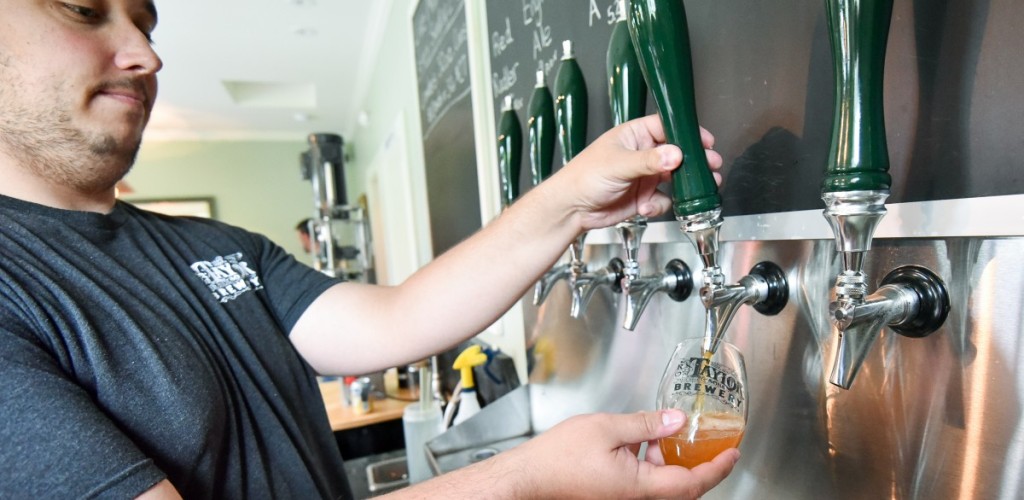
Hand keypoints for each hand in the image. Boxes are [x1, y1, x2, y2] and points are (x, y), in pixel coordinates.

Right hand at [505, 409, 739, 498]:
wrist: (528, 477)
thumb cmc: (557, 458)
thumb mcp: (607, 428)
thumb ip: (645, 424)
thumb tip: (676, 421)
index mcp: (639, 486)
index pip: (692, 482)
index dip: (717, 467)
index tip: (733, 453)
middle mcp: (635, 498)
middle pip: (681, 486)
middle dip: (700, 463)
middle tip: (715, 443)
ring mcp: (624, 497)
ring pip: (662, 482)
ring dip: (672, 459)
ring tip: (674, 432)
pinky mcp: (613, 493)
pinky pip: (644, 481)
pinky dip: (652, 461)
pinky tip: (644, 440)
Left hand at [545, 114, 722, 231]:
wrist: (571, 209)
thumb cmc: (585, 177)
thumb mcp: (619, 164)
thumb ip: (649, 160)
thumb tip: (676, 154)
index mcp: (635, 135)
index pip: (668, 127)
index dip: (688, 133)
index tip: (706, 141)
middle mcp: (643, 154)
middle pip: (678, 153)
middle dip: (695, 161)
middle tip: (711, 166)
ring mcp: (645, 176)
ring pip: (675, 178)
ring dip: (686, 185)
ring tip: (700, 189)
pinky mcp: (644, 197)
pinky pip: (663, 199)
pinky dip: (659, 205)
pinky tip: (645, 207)